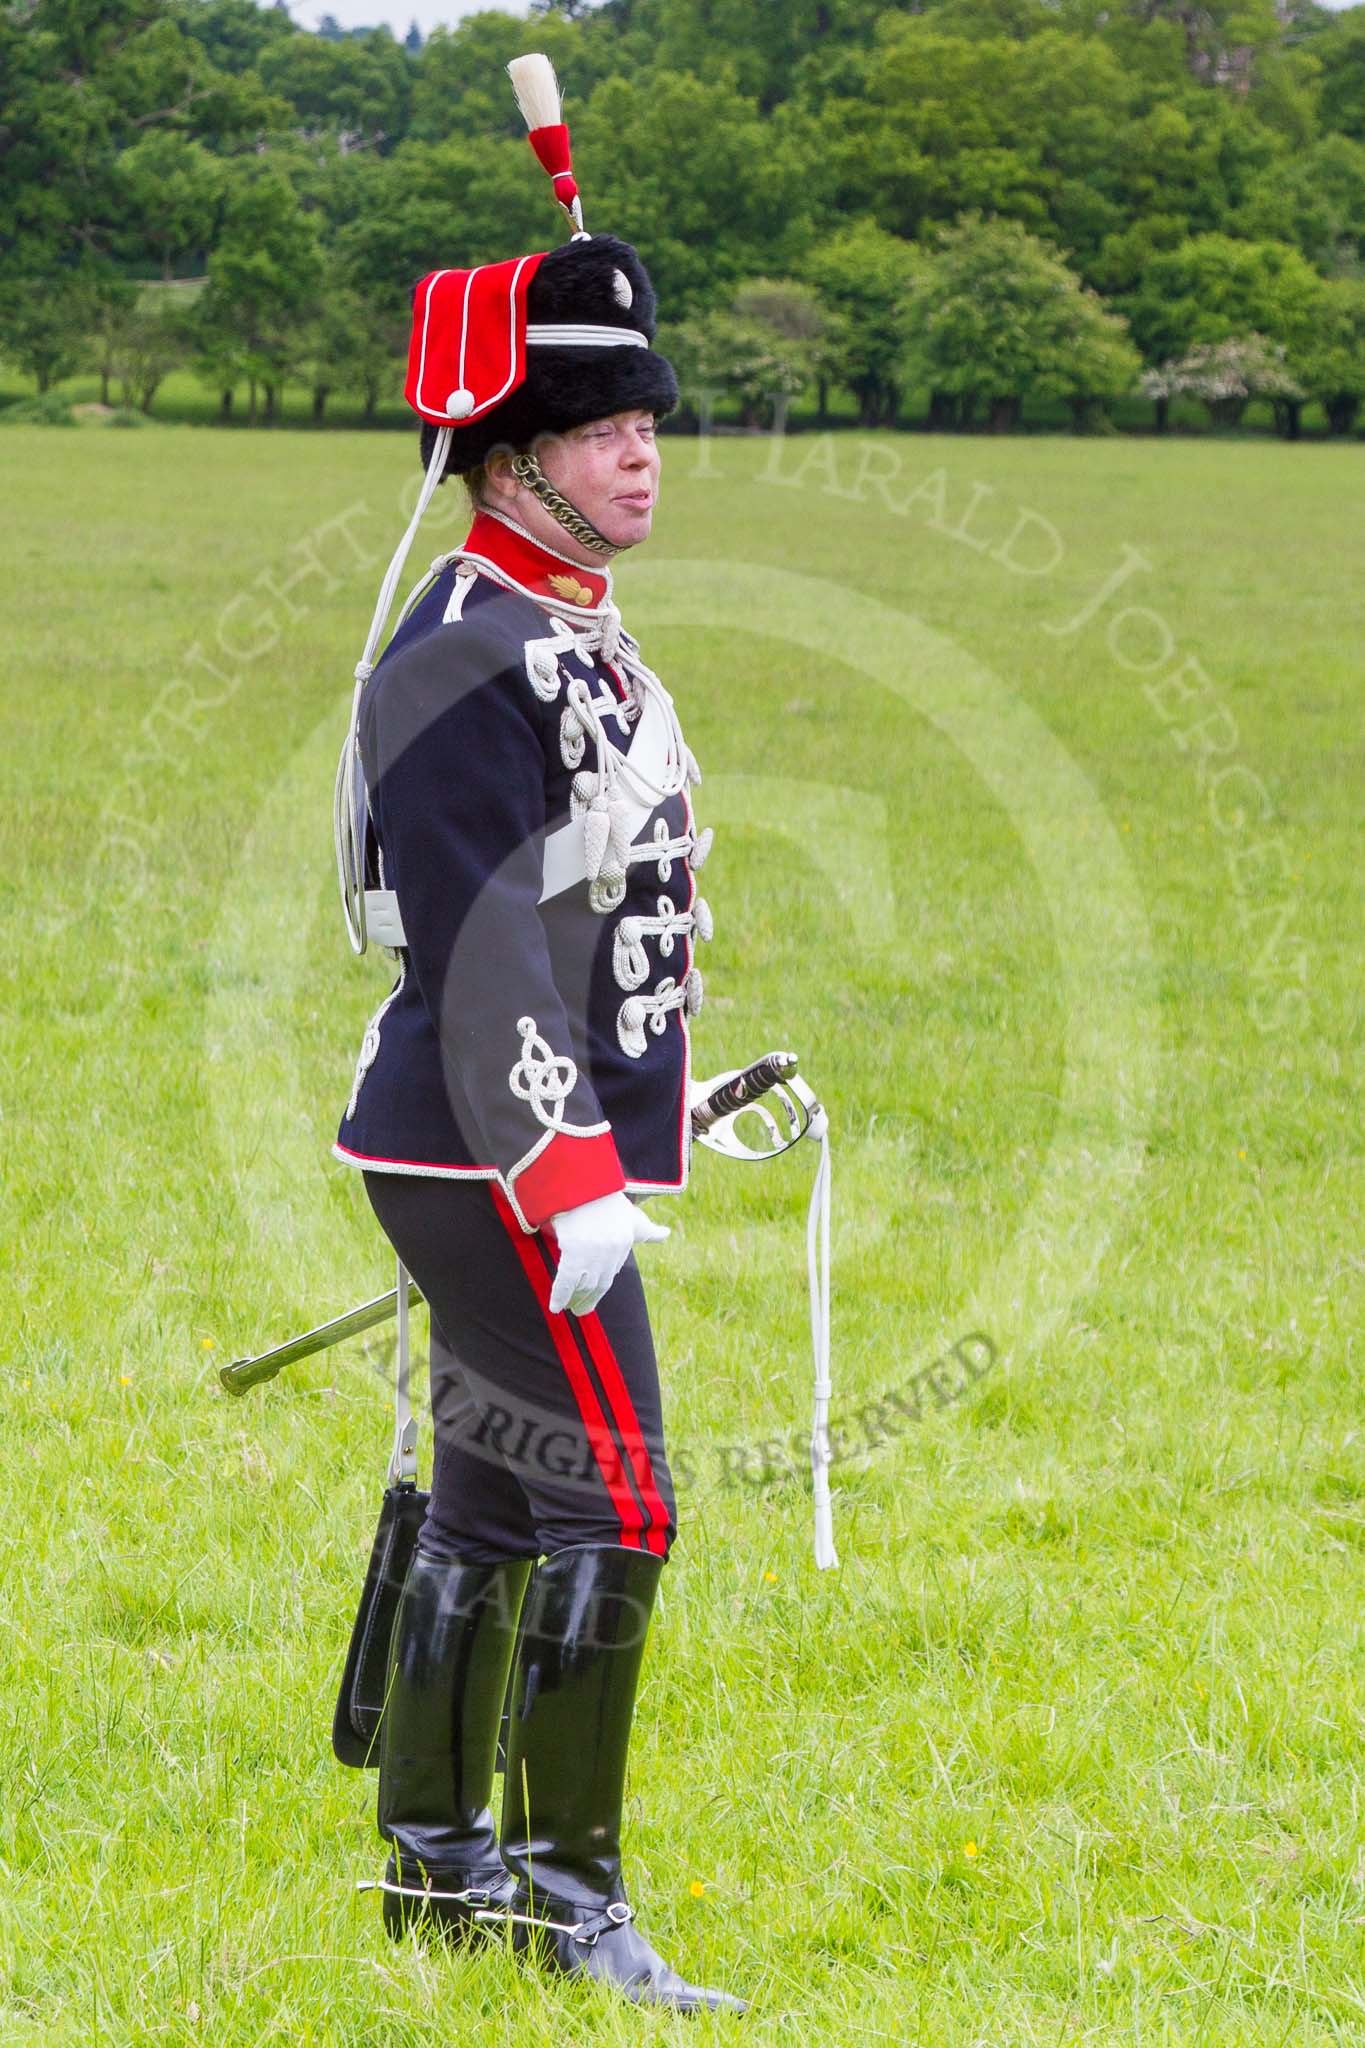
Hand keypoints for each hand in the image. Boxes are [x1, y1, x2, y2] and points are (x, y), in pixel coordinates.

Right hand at [546, 1191, 670, 1316]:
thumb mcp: (631, 1213)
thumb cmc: (605, 1195)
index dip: (601, 1281)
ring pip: (584, 1285)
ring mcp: (594, 1253)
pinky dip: (560, 1295)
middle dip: (590, 1298)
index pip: (612, 1270)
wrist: (583, 1181)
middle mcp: (612, 1251)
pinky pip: (566, 1281)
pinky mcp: (574, 1252)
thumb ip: (647, 1229)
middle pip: (599, 1282)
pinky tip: (555, 1308)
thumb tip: (666, 1233)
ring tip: (568, 1308)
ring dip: (575, 1299)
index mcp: (624, 1242)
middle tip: (582, 1309)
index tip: (593, 1291)